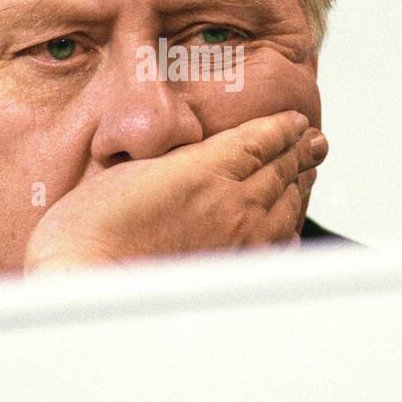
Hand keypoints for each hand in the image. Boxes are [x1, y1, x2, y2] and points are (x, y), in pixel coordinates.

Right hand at [23, 111, 327, 271]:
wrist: (86, 280)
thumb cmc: (92, 228)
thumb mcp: (131, 169)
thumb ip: (172, 161)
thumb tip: (192, 158)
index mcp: (207, 168)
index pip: (260, 140)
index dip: (282, 129)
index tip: (297, 122)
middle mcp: (232, 203)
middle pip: (280, 170)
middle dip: (300, 152)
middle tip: (315, 142)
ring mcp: (238, 241)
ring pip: (285, 206)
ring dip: (300, 185)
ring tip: (309, 172)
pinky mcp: (233, 273)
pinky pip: (276, 247)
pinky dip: (290, 228)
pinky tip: (291, 224)